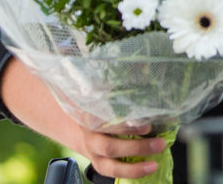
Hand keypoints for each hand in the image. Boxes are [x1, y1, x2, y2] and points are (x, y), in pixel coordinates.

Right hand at [0, 58, 166, 179]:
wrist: (65, 116)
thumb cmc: (84, 95)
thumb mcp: (87, 80)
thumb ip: (101, 71)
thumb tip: (125, 51)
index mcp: (84, 112)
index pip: (102, 121)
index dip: (122, 124)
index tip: (143, 120)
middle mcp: (87, 134)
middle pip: (109, 144)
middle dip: (134, 143)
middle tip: (156, 135)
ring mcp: (91, 150)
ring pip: (110, 162)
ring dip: (135, 162)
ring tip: (157, 154)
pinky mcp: (97, 160)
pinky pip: (112, 171)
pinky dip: (131, 172)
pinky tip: (150, 168)